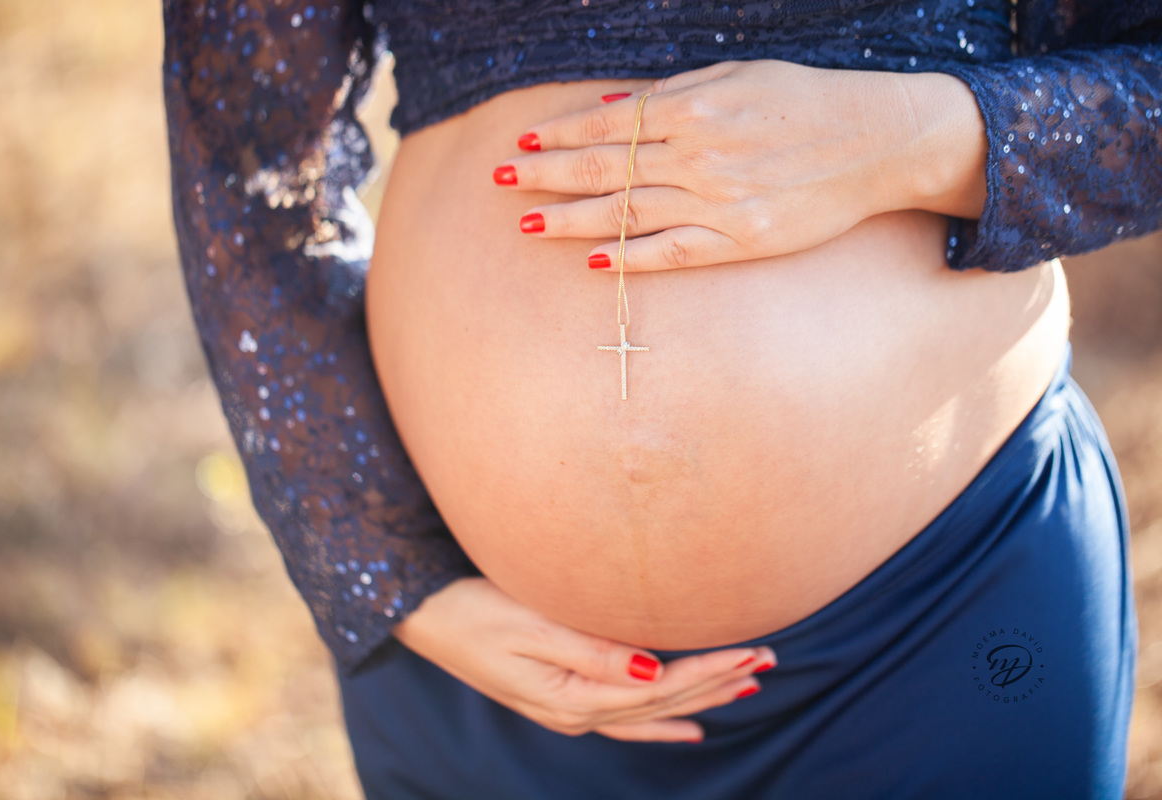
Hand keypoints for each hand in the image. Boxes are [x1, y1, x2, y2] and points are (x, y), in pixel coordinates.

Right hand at [392, 577, 777, 742]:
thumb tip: (653, 670)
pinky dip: (662, 721)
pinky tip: (687, 725)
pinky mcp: (560, 697)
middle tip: (768, 661)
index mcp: (574, 695)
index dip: (712, 669)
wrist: (421, 615)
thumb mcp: (529, 627)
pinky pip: (627, 717)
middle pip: (665, 701)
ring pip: (651, 710)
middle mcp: (577, 711)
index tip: (756, 649)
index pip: (662, 685)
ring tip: (745, 687)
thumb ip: (592, 651)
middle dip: (718, 682)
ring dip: (700, 698)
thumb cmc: (471, 611)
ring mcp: (568, 709)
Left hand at [497, 60, 986, 270]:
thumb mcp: (740, 76)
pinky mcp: (742, 240)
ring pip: (628, 212)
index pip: (607, 125)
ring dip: (571, 219)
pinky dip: (631, 257)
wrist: (881, 141)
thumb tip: (610, 108)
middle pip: (605, 169)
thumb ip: (673, 94)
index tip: (519, 142)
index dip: (558, 134)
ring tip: (526, 226)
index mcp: (696, 107)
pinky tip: (593, 261)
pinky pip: (674, 252)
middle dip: (545, 175)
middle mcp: (700, 154)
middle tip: (498, 181)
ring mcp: (719, 201)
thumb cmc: (808, 101)